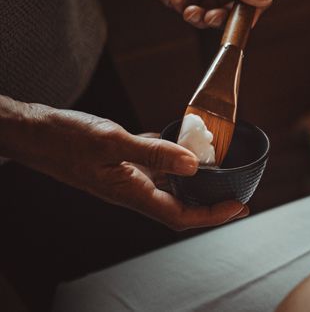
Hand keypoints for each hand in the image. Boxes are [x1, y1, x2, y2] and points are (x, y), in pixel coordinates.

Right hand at [20, 107, 247, 229]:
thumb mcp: (112, 141)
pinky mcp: (122, 163)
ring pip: (170, 186)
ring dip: (196, 182)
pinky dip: (174, 158)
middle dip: (212, 204)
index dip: (213, 215)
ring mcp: (127, 176)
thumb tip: (194, 165)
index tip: (239, 207)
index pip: (181, 215)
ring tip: (222, 172)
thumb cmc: (63, 138)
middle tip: (240, 195)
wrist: (31, 133)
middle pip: (181, 205)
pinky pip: (155, 166)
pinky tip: (185, 144)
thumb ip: (154, 153)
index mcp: (132, 192)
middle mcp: (133, 189)